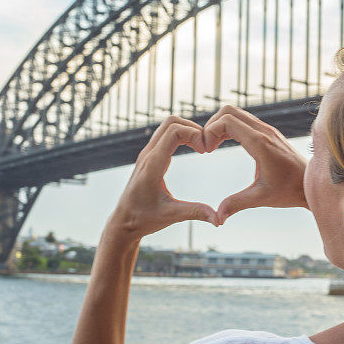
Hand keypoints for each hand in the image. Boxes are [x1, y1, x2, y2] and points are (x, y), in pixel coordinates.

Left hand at [106, 115, 217, 239]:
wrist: (124, 221)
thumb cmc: (144, 218)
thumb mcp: (171, 216)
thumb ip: (195, 213)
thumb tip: (219, 220)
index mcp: (153, 165)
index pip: (174, 132)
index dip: (195, 134)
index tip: (206, 151)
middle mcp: (148, 155)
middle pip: (171, 122)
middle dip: (193, 128)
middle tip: (207, 146)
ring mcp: (147, 154)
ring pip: (168, 126)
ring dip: (188, 130)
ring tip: (202, 147)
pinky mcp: (149, 156)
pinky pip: (166, 134)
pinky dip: (182, 135)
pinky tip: (193, 149)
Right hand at [203, 105, 308, 224]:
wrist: (311, 185)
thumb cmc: (289, 191)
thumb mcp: (261, 199)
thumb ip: (236, 204)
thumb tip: (217, 218)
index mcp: (260, 143)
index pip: (227, 121)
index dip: (210, 132)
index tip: (206, 151)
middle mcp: (264, 131)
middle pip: (228, 110)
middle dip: (211, 125)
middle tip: (206, 147)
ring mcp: (267, 130)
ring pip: (236, 113)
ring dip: (219, 125)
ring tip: (212, 146)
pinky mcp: (268, 133)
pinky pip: (243, 120)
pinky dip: (229, 127)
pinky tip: (224, 144)